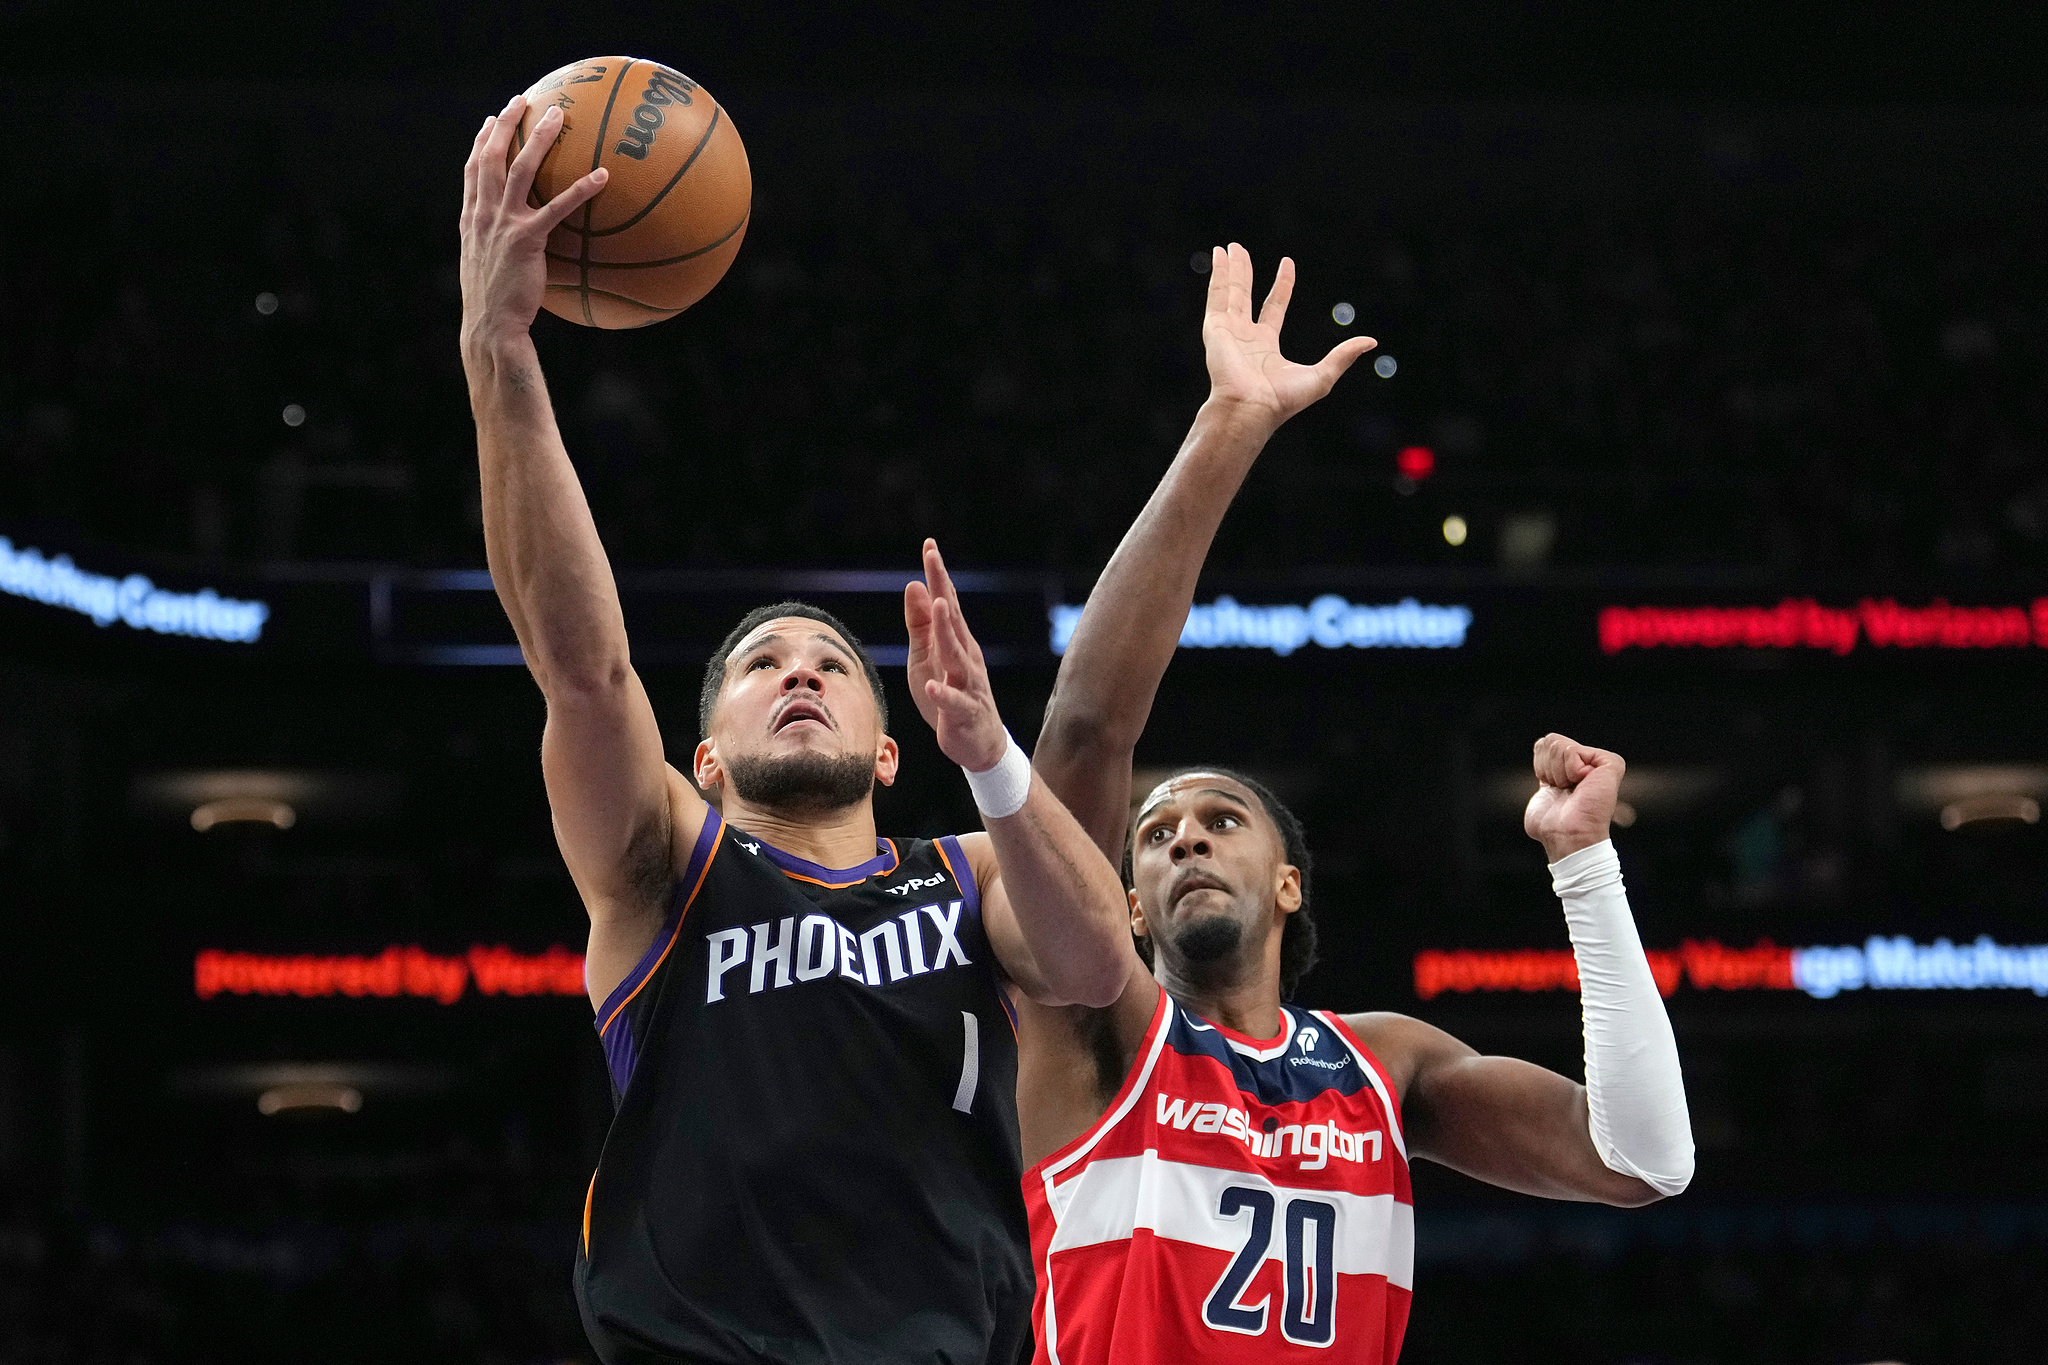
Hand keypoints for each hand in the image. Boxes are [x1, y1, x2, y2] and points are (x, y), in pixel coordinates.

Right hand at [459, 94, 608, 354]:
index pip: (473, 171)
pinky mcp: (526, 240)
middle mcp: (483, 215)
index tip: (490, 121)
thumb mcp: (489, 270)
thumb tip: (522, 248)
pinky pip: (558, 208)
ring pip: (521, 169)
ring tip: (559, 116)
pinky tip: (603, 175)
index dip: (481, 142)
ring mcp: (503, 225)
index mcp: (472, 220)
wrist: (490, 327)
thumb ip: (500, 249)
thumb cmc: (495, 307)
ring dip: (540, 139)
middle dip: (505, 124)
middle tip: (521, 100)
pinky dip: (581, 189)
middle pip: (491, 157)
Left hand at [903, 539, 1007, 770]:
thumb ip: (920, 624)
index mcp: (955, 641)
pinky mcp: (963, 713)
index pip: (946, 602)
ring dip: (947, 630)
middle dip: (943, 588)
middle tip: (934, 559)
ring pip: (957, 655)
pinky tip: (932, 685)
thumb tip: (913, 586)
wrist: (978, 744)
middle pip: (953, 618)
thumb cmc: (948, 695)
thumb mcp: (926, 656)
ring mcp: (967, 685)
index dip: (937, 575)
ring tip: (939, 606)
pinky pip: (952, 703)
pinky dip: (942, 694)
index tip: (929, 546)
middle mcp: (965, 657)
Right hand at [1202, 243, 1377, 430]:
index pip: (1273, 307)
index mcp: (1265, 346)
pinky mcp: (1216, 328)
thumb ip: (1343, 356)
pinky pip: (1218, 295)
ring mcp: (1228, 331)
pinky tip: (1219, 255)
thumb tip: (1371, 341)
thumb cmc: (1283, 399)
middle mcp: (1245, 336)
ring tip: (1228, 246)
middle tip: (1240, 250)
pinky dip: (1218, 274)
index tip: (1287, 263)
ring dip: (1229, 268)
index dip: (1281, 284)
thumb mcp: (1322, 376)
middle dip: (1243, 272)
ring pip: (1230, 291)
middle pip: (1245, 295)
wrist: (1252, 408)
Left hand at [1523, 733, 1624, 862]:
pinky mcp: (1611, 763)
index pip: (1544, 744)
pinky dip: (1568, 771)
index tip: (1554, 789)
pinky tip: (1580, 786)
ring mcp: (1602, 761)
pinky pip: (1571, 751)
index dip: (1540, 768)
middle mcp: (1591, 761)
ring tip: (1571, 790)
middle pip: (1550, 740)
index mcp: (1575, 766)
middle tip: (1563, 790)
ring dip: (1556, 772)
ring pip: (1558, 744)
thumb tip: (1541, 748)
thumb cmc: (1553, 823)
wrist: (1567, 836)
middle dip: (1548, 768)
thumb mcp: (1544, 790)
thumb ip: (1545, 769)